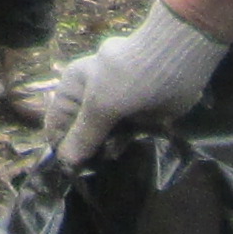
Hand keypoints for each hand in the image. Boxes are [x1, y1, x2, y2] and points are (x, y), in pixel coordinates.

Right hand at [41, 0, 228, 165]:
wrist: (175, 61)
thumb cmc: (128, 76)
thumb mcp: (99, 106)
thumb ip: (83, 136)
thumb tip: (65, 164)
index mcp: (72, 88)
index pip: (56, 124)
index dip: (61, 148)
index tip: (71, 172)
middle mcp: (91, 98)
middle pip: (80, 134)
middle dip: (87, 153)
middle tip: (96, 169)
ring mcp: (115, 109)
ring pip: (103, 139)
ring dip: (108, 152)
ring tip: (113, 163)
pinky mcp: (137, 118)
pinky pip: (125, 139)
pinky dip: (126, 148)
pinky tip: (128, 156)